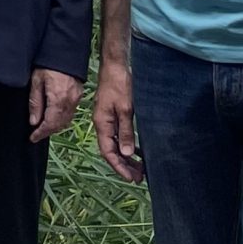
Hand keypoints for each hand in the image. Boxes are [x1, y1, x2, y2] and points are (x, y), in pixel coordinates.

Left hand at [28, 68, 81, 142]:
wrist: (64, 50)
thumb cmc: (48, 63)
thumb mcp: (36, 81)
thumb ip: (35, 102)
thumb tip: (34, 121)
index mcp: (58, 99)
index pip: (50, 124)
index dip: (40, 133)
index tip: (32, 138)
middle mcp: (70, 101)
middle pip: (59, 124)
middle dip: (47, 132)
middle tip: (36, 134)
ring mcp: (76, 99)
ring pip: (66, 120)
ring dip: (55, 126)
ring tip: (43, 127)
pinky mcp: (79, 94)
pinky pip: (71, 113)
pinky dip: (62, 119)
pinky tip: (54, 117)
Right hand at [91, 63, 140, 181]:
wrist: (115, 66)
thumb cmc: (120, 84)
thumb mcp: (126, 109)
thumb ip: (126, 131)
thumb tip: (127, 153)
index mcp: (102, 124)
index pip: (108, 152)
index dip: (119, 166)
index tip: (131, 178)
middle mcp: (102, 124)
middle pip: (112, 151)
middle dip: (125, 165)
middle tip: (139, 177)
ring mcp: (107, 120)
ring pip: (116, 144)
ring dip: (127, 157)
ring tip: (140, 168)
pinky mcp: (113, 115)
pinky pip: (119, 135)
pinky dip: (128, 145)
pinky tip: (137, 150)